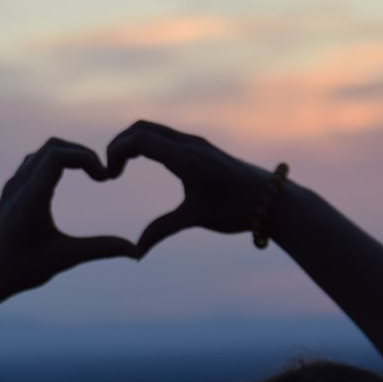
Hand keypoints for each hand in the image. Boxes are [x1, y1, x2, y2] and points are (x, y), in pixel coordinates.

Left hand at [0, 137, 136, 309]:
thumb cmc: (21, 269)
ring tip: (87, 174)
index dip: (86, 157)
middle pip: (52, 145)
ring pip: (42, 152)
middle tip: (99, 173)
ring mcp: (12, 186)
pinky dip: (54, 162)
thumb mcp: (65, 258)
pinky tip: (66, 182)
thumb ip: (101, 249)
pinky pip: (33, 162)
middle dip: (80, 153)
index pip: (58, 154)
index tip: (103, 177)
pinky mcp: (10, 191)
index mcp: (31, 197)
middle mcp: (19, 185)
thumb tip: (135, 251)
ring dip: (67, 155)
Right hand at [105, 120, 273, 254]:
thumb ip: (161, 230)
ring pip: (153, 130)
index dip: (115, 152)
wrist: (273, 200)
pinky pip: (166, 136)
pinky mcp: (202, 148)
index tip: (109, 176)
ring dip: (132, 143)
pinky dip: (146, 144)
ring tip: (120, 168)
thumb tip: (135, 253)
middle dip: (119, 145)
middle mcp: (189, 143)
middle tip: (109, 171)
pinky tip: (144, 164)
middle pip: (141, 128)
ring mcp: (196, 143)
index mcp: (185, 157)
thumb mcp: (195, 218)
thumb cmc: (237, 209)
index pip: (139, 139)